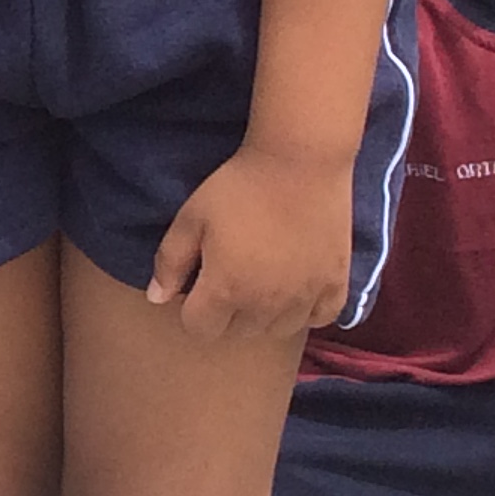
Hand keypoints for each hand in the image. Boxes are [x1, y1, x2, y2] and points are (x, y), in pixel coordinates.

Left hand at [150, 141, 351, 339]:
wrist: (299, 164)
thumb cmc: (237, 188)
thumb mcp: (190, 219)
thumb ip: (170, 263)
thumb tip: (157, 299)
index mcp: (226, 290)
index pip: (199, 328)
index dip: (192, 308)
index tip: (198, 282)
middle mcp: (266, 305)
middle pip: (238, 331)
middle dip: (226, 312)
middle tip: (230, 274)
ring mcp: (305, 298)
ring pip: (278, 330)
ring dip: (265, 315)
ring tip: (261, 280)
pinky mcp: (336, 286)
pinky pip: (320, 319)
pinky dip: (306, 311)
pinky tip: (296, 288)